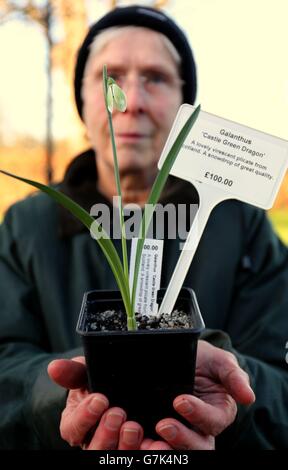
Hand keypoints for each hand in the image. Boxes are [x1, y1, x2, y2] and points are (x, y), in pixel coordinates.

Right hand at [48, 357, 143, 449]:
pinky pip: (139, 458)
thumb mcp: (85, 373)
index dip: (85, 417)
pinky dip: (148, 452)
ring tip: (134, 427)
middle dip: (105, 433)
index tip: (100, 399)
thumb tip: (54, 367)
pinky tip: (158, 444)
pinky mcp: (135, 452)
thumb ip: (72, 371)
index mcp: (76, 425)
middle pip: (94, 450)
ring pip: (115, 457)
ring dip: (125, 446)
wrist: (122, 386)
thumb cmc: (97, 381)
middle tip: (117, 413)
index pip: (73, 428)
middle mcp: (93, 442)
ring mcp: (114, 449)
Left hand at [140, 340, 254, 449]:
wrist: (176, 356)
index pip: (214, 422)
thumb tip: (248, 397)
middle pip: (199, 447)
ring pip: (178, 452)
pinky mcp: (158, 432)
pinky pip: (156, 445)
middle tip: (162, 425)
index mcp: (219, 412)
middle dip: (182, 440)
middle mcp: (201, 428)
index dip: (198, 415)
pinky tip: (138, 441)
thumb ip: (233, 376)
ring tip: (147, 441)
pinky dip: (146, 447)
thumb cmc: (202, 359)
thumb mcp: (218, 360)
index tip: (179, 401)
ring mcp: (180, 431)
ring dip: (164, 450)